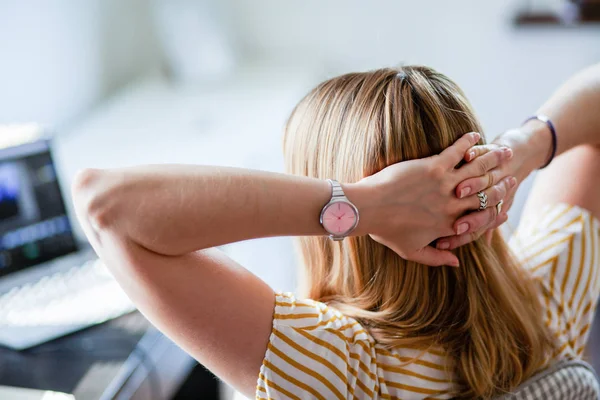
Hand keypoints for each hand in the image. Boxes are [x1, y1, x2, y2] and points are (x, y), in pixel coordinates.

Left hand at [350, 132, 514, 266]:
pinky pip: (457, 152)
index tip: (506, 203)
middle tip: (512, 171)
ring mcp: (444, 184)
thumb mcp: (411, 251)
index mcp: (449, 224)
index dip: (497, 210)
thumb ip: (435, 259)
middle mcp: (452, 204)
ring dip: (492, 158)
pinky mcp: (433, 166)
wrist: (367, 209)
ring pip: (477, 170)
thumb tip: (456, 264)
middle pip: (487, 191)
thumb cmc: (385, 230)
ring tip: (503, 149)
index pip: (482, 217)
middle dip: (503, 181)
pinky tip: (474, 135)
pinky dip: (467, 143)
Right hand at [436, 127, 548, 248]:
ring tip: (461, 189)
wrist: (519, 155)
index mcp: (488, 211)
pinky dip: (477, 155)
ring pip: (484, 183)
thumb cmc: (494, 188)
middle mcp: (493, 194)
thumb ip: (472, 233)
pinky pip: (483, 154)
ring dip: (475, 187)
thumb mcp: (488, 213)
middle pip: (481, 210)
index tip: (444, 244)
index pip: (474, 229)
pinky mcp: (490, 152)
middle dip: (470, 218)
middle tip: (457, 225)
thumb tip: (457, 261)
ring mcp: (493, 173)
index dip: (460, 238)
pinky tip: (466, 157)